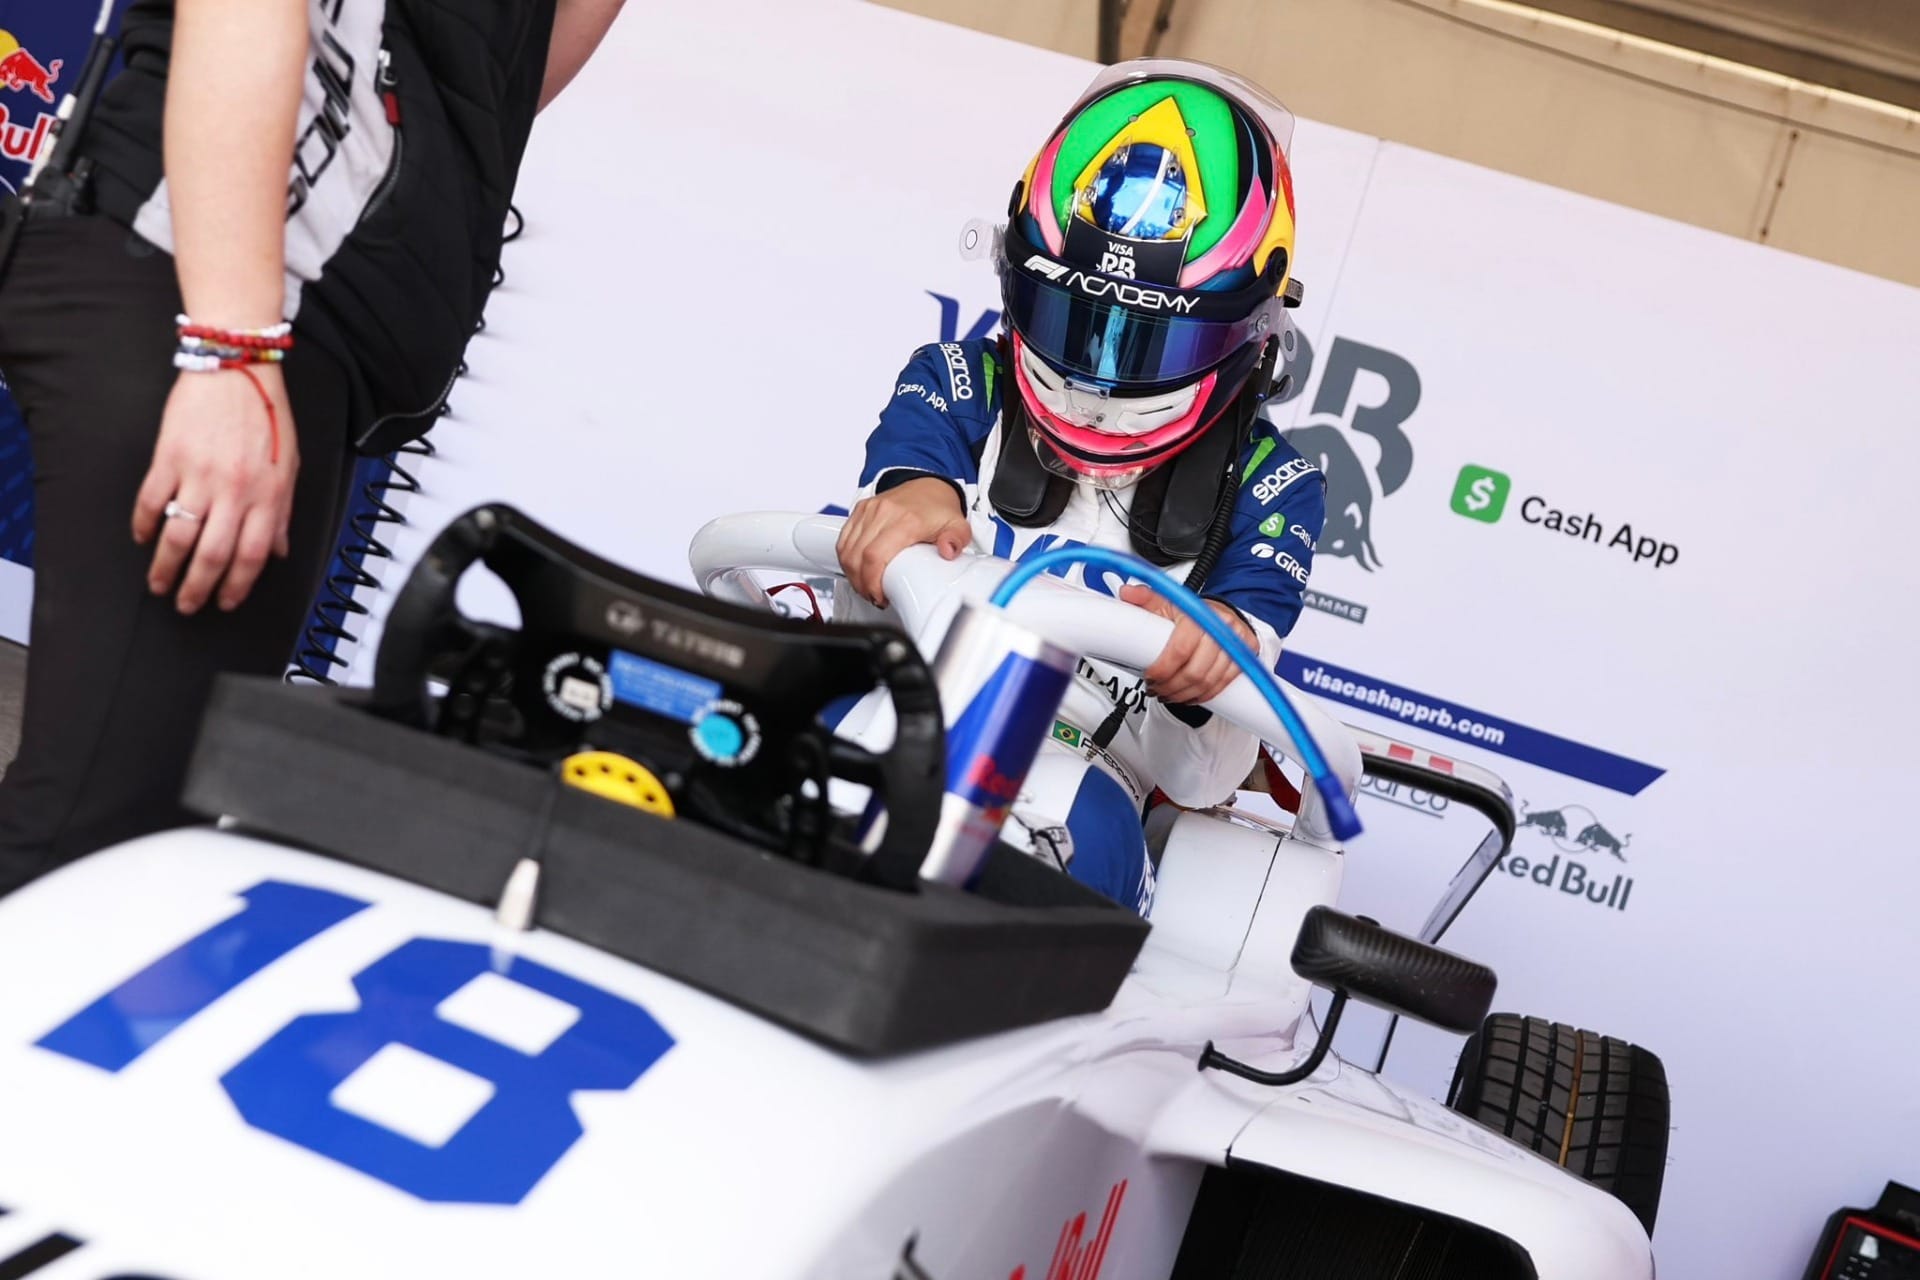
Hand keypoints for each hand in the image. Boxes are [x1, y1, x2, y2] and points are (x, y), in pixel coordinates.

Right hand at [132, 365, 300, 614]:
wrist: (237, 369)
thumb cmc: (267, 415)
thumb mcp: (290, 465)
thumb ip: (283, 511)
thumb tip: (278, 550)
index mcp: (268, 496)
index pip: (252, 556)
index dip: (238, 586)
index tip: (225, 602)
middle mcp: (235, 492)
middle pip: (213, 555)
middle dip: (197, 588)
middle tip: (186, 605)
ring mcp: (200, 475)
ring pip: (180, 536)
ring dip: (166, 567)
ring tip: (159, 584)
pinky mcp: (169, 458)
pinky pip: (152, 501)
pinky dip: (144, 525)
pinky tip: (142, 537)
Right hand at [836, 476, 970, 607]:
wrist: (929, 485)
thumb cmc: (939, 509)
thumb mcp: (957, 526)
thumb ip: (957, 540)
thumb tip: (948, 551)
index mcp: (905, 520)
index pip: (875, 555)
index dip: (871, 582)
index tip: (880, 596)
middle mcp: (883, 513)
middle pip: (857, 556)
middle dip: (861, 583)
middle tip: (873, 596)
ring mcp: (869, 510)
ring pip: (846, 549)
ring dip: (851, 574)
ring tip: (865, 587)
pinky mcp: (861, 509)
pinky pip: (844, 539)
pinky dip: (845, 558)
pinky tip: (855, 570)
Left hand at [1120, 585, 1255, 705]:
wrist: (1221, 614)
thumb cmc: (1192, 612)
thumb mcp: (1167, 602)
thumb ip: (1145, 598)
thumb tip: (1127, 593)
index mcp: (1199, 615)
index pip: (1180, 650)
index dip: (1163, 669)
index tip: (1150, 676)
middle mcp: (1220, 629)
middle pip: (1194, 672)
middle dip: (1170, 687)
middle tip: (1156, 689)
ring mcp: (1235, 643)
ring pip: (1208, 682)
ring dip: (1184, 694)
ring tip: (1167, 694)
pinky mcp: (1245, 655)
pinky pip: (1223, 684)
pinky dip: (1203, 695)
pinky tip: (1188, 696)